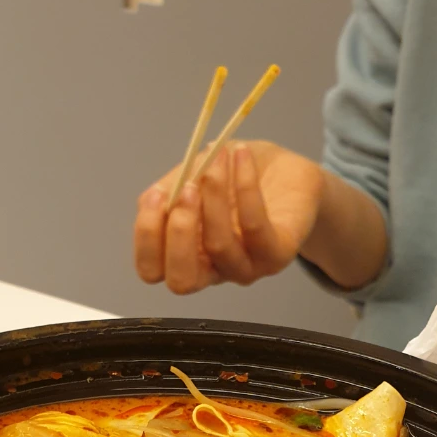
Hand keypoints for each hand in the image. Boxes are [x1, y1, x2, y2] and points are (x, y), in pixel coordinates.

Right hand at [134, 141, 324, 293]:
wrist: (288, 174)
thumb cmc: (235, 180)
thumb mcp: (193, 178)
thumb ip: (170, 191)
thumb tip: (156, 199)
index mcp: (186, 256)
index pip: (152, 270)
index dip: (147, 237)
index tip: (155, 195)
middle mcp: (213, 270)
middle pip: (182, 280)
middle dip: (178, 232)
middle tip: (187, 189)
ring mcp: (246, 268)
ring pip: (219, 247)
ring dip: (214, 197)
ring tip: (218, 158)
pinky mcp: (277, 254)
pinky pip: (255, 226)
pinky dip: (244, 186)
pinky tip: (241, 156)